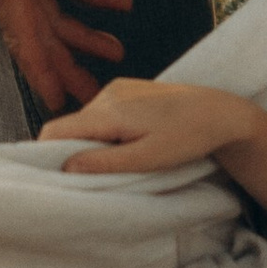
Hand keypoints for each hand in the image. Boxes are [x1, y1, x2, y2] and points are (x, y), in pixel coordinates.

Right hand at [42, 76, 263, 176]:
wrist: (220, 112)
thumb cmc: (188, 138)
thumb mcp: (146, 158)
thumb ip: (104, 163)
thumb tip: (64, 167)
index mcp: (108, 110)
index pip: (55, 130)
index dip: (45, 155)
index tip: (53, 179)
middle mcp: (106, 93)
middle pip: (69, 127)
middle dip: (73, 152)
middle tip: (92, 178)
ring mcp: (117, 88)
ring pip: (86, 121)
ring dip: (93, 143)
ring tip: (120, 160)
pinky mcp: (127, 89)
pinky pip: (102, 113)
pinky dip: (106, 132)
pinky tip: (130, 143)